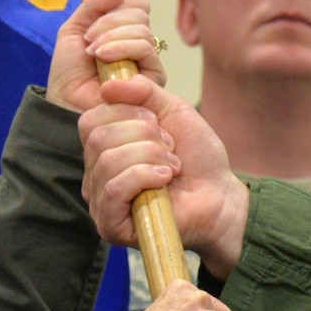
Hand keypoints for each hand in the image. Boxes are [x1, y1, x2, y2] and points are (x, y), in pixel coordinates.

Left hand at [46, 0, 165, 112]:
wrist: (66, 102)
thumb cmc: (69, 72)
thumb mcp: (74, 29)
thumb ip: (95, 4)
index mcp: (123, 30)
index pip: (136, 4)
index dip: (116, 7)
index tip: (90, 23)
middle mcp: (139, 44)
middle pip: (139, 14)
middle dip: (109, 23)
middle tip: (88, 41)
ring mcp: (148, 61)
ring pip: (142, 30)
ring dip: (112, 37)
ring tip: (94, 53)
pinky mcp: (153, 78)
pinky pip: (145, 49)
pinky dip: (121, 47)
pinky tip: (103, 59)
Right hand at [79, 74, 250, 276]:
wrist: (220, 194)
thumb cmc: (196, 157)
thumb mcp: (172, 110)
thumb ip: (143, 91)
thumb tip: (108, 85)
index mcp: (104, 147)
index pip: (90, 120)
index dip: (125, 112)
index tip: (158, 123)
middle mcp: (96, 173)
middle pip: (98, 138)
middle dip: (143, 136)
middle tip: (170, 148)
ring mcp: (100, 201)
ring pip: (107, 161)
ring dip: (150, 156)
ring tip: (172, 167)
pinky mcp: (110, 225)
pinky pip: (114, 189)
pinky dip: (144, 177)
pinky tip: (165, 179)